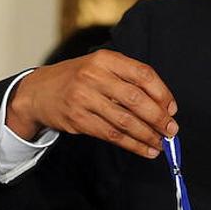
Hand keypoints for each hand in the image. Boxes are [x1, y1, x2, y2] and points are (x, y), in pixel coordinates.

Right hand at [6, 50, 177, 158]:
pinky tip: (145, 149)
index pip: (143, 74)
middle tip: (171, 130)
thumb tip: (163, 105)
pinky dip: (132, 145)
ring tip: (161, 144)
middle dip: (158, 118)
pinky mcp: (77, 120)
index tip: (172, 109)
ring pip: (125, 121)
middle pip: (136, 100)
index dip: (162, 93)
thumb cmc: (77, 79)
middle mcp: (93, 76)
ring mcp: (83, 98)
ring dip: (147, 135)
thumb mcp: (99, 67)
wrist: (38, 92)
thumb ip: (127, 79)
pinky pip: (112, 135)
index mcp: (105, 59)